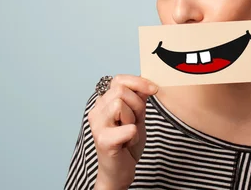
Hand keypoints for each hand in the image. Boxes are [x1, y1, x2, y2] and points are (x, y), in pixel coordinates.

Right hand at [88, 74, 157, 189]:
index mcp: (103, 103)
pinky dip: (134, 134)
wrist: (120, 171)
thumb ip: (138, 98)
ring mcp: (97, 126)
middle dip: (137, 105)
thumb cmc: (126, 142)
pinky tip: (128, 142)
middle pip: (121, 91)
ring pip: (120, 105)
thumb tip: (147, 83)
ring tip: (130, 132)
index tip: (154, 89)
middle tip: (136, 121)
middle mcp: (96, 111)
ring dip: (133, 119)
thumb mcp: (136, 115)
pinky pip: (128, 127)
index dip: (138, 82)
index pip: (119, 80)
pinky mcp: (103, 140)